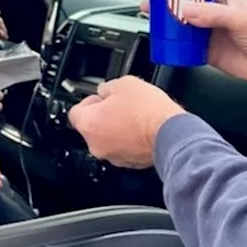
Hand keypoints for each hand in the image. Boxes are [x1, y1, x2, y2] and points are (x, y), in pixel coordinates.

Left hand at [67, 76, 185, 168]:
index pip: (75, 112)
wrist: (171, 133)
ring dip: (117, 128)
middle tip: (121, 105)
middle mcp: (96, 144)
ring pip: (108, 139)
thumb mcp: (124, 83)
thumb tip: (106, 91)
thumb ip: (107, 87)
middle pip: (92, 127)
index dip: (89, 101)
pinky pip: (123, 148)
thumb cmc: (148, 111)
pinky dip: (129, 140)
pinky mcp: (129, 163)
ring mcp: (113, 156)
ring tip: (135, 116)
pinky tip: (142, 128)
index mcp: (89, 124)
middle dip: (104, 115)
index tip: (100, 97)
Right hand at [138, 0, 246, 103]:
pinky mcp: (204, 50)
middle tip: (150, 2)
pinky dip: (173, 43)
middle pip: (183, 4)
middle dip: (165, 2)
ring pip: (180, 24)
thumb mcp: (241, 19)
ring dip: (166, 22)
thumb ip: (214, 14)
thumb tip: (188, 11)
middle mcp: (211, 11)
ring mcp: (206, 31)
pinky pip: (184, 45)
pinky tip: (163, 40)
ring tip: (150, 19)